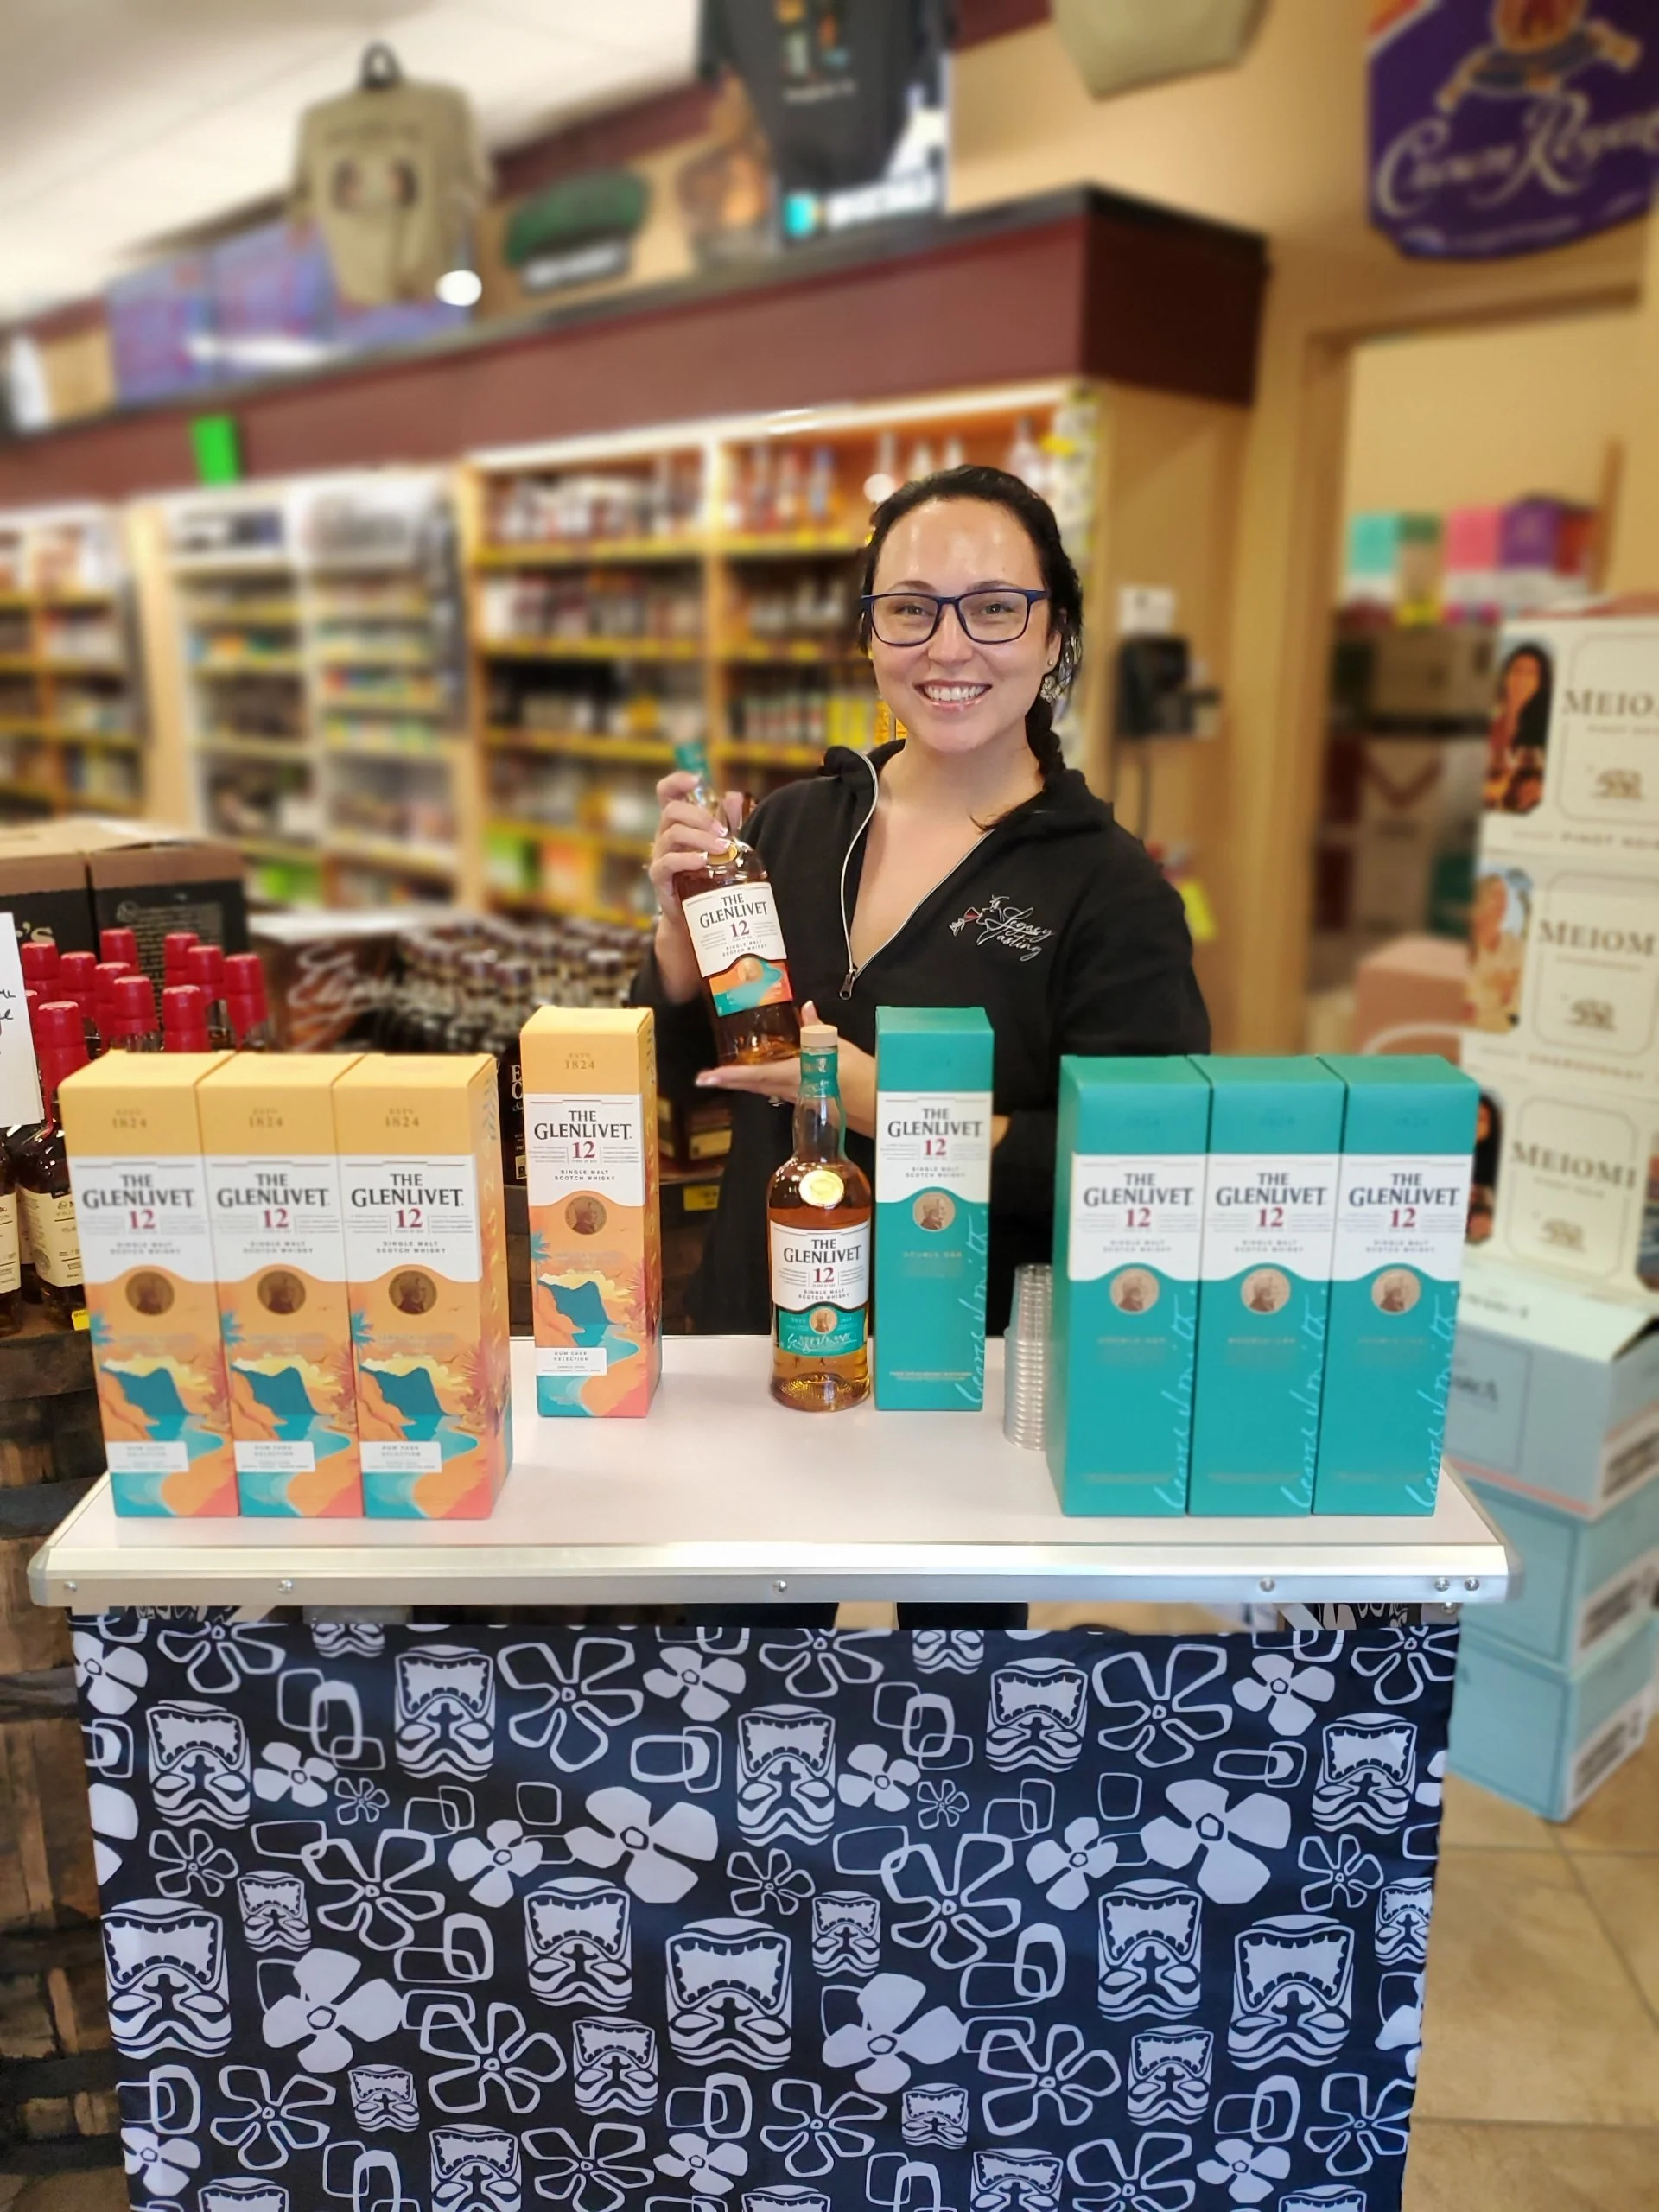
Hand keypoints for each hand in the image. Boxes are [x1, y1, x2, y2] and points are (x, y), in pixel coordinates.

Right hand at [649, 770, 745, 1003]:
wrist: (697, 918)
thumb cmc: (710, 876)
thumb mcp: (723, 846)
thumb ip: (730, 821)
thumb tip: (735, 796)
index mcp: (677, 823)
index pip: (666, 793)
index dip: (676, 782)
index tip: (696, 780)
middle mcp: (665, 837)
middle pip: (671, 811)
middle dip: (699, 815)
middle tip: (724, 831)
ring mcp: (660, 857)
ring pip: (672, 834)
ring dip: (699, 837)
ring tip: (723, 847)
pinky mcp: (660, 880)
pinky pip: (666, 863)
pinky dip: (685, 859)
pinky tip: (702, 862)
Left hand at [694, 1000, 876, 1136]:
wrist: (879, 1107)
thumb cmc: (862, 1076)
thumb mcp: (839, 1047)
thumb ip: (817, 1030)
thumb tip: (806, 1007)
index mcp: (795, 1075)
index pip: (755, 1075)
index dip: (729, 1075)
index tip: (706, 1077)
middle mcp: (791, 1091)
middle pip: (753, 1085)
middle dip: (729, 1081)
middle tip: (705, 1078)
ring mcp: (798, 1101)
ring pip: (764, 1090)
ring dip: (744, 1083)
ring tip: (726, 1076)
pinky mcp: (807, 1105)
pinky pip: (778, 1092)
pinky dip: (764, 1084)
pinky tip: (760, 1079)